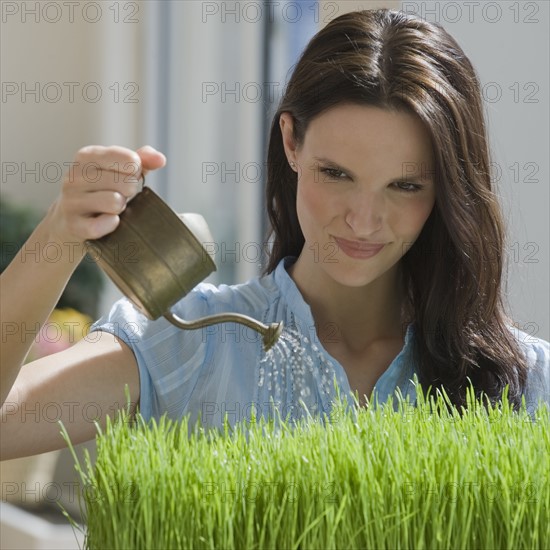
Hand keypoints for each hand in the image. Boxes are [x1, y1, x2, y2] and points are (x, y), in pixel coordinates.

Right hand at [47, 145, 165, 243]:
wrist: (68, 222)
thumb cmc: (100, 191)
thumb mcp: (117, 170)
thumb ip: (141, 160)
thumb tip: (160, 159)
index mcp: (86, 157)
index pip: (129, 160)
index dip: (136, 171)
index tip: (129, 176)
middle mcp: (74, 176)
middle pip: (126, 183)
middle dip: (130, 192)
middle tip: (119, 195)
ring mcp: (71, 201)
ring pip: (115, 202)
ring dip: (121, 208)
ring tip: (111, 208)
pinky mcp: (73, 226)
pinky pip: (102, 225)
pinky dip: (111, 225)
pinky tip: (107, 221)